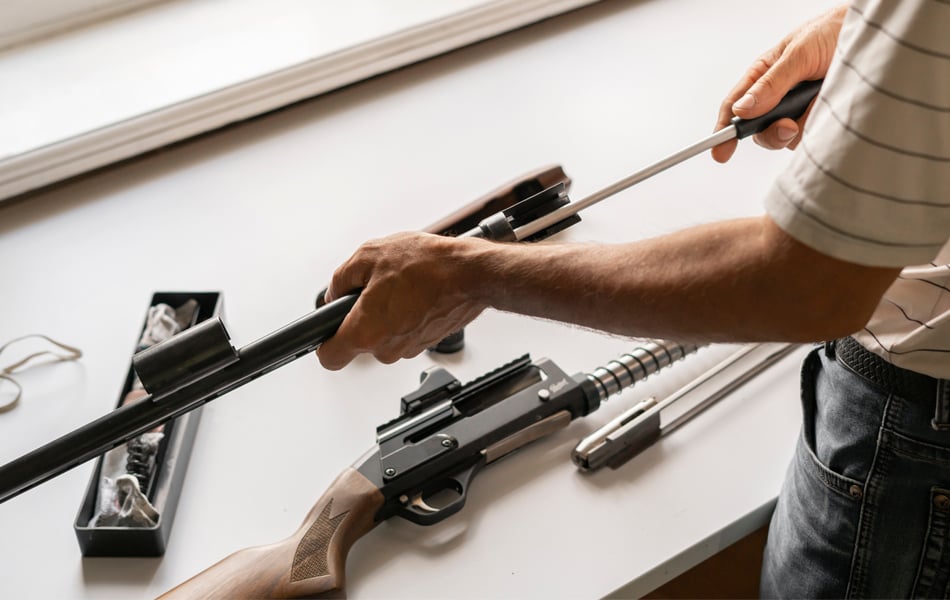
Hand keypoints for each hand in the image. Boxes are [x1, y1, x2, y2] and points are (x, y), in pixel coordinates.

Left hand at [316, 232, 486, 369]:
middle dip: (360, 317)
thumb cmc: (427, 265)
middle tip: (372, 289)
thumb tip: (334, 292)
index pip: (329, 358)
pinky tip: (414, 292)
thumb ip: (340, 279)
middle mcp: (387, 348)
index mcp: (366, 332)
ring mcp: (409, 349)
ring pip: (383, 336)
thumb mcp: (369, 256)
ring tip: (399, 286)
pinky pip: (404, 332)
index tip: (325, 331)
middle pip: (359, 342)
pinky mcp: (426, 343)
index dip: (323, 342)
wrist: (470, 274)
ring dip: (385, 314)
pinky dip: (405, 315)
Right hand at [712, 4, 847, 162]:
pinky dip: (820, 127)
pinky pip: (812, 136)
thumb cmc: (833, 31)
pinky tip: (831, 107)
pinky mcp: (820, 119)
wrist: (873, 34)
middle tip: (787, 126)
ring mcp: (798, 110)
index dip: (725, 130)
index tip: (720, 150)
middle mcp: (777, 97)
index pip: (735, 107)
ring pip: (786, 137)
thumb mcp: (798, 53)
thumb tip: (743, 109)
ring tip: (821, 101)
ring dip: (801, 127)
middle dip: (771, 133)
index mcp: (763, 77)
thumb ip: (771, 83)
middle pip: (759, 130)